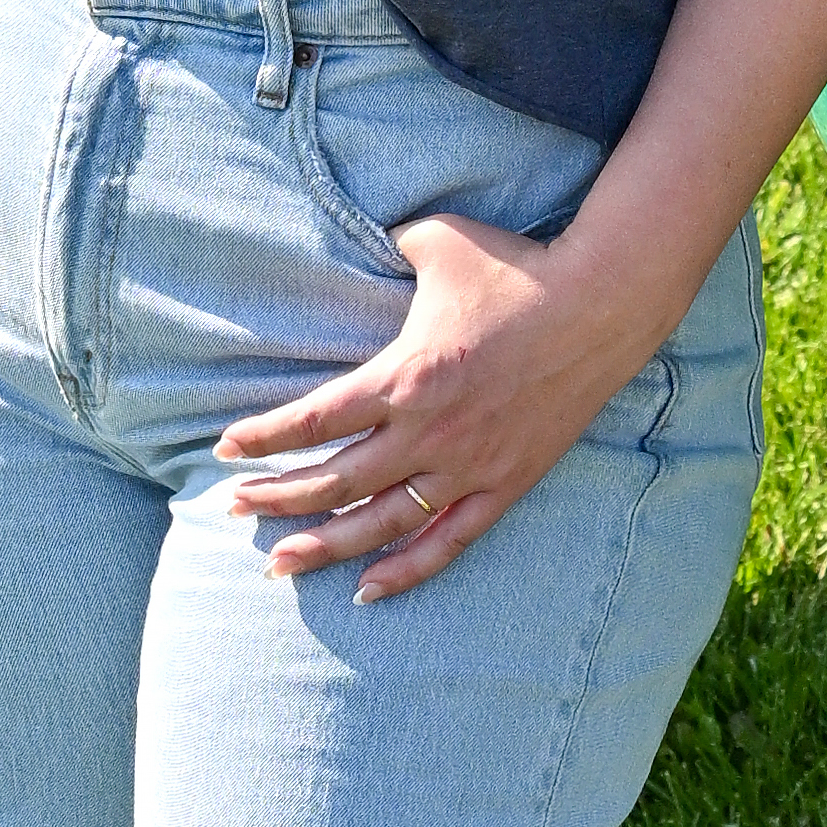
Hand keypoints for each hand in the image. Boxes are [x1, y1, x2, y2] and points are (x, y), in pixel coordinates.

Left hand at [212, 211, 663, 603]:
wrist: (601, 304)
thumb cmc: (515, 267)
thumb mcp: (439, 240)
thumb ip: (391, 244)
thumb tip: (368, 235)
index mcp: (404, 377)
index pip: (314, 420)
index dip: (264, 439)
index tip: (225, 450)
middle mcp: (427, 433)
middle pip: (334, 481)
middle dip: (276, 498)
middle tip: (235, 508)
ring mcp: (467, 466)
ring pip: (380, 523)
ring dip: (324, 546)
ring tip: (277, 565)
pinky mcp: (504, 484)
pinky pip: (447, 541)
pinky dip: (406, 571)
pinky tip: (367, 591)